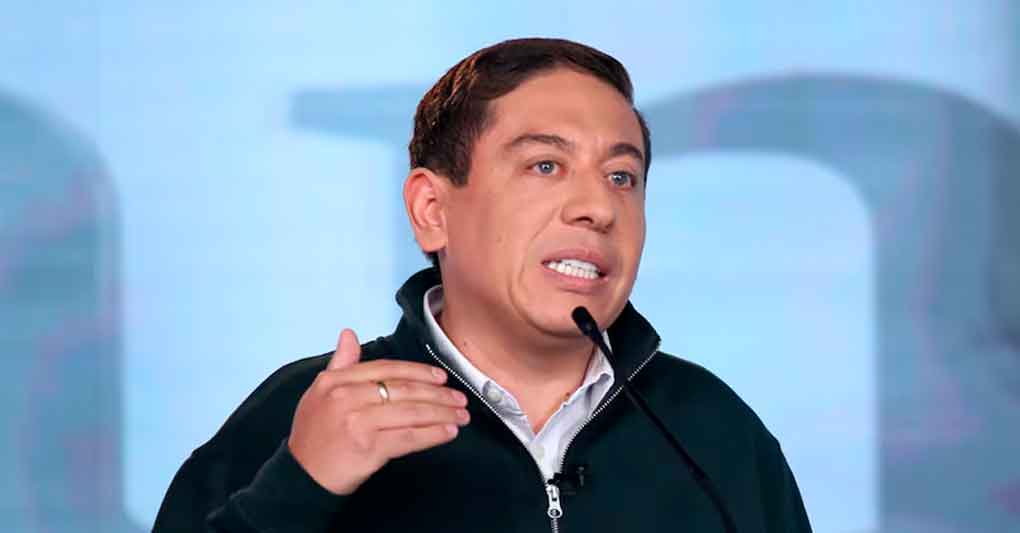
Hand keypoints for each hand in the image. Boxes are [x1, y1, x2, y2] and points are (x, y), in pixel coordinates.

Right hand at [287, 328, 469, 494]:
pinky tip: (448, 433)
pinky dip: (433, 435)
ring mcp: (358, 422)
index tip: (440, 377)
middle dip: (437, 394)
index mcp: (336, 381)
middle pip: (403, 390)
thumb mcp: (319, 392)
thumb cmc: (314, 435)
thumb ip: (340, 363)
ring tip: (461, 416)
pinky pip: (409, 437)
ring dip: (442, 413)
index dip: (418, 372)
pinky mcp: (368, 447)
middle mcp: (346, 397)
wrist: (302, 477)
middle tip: (460, 398)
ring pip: (411, 412)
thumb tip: (349, 333)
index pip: (386, 369)